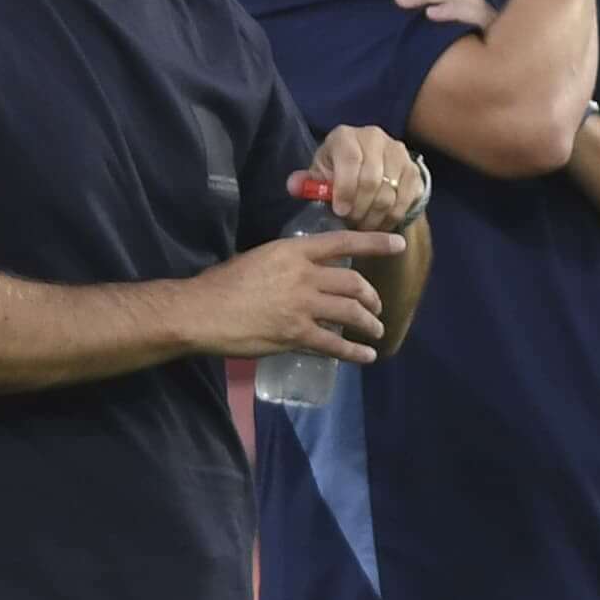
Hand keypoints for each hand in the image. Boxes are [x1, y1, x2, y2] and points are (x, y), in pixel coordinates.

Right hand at [184, 227, 402, 362]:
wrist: (202, 311)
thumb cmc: (221, 284)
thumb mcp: (258, 258)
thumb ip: (285, 264)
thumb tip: (299, 271)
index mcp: (293, 251)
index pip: (342, 243)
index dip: (375, 243)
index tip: (398, 244)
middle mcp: (304, 276)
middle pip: (353, 283)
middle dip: (370, 296)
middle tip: (374, 306)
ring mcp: (302, 306)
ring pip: (351, 312)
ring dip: (369, 323)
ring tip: (375, 330)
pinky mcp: (296, 334)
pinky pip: (335, 344)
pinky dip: (355, 352)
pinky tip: (366, 357)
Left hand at [307, 126, 428, 233]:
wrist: (368, 166)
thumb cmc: (337, 171)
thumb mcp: (320, 174)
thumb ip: (306, 182)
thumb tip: (294, 186)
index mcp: (345, 136)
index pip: (349, 159)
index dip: (345, 188)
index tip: (340, 211)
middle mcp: (373, 137)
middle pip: (372, 178)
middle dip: (360, 207)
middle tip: (351, 222)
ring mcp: (397, 152)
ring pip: (390, 192)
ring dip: (376, 215)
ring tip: (363, 225)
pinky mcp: (413, 169)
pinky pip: (406, 198)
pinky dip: (393, 216)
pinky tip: (381, 223)